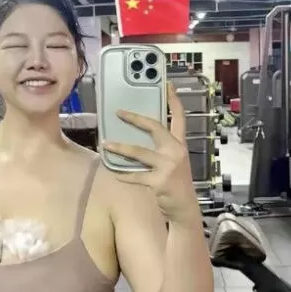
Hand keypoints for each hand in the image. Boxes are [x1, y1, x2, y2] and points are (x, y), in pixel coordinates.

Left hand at [103, 81, 199, 225]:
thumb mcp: (175, 160)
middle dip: (135, 119)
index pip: (179, 117)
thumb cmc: (176, 182)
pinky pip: (135, 175)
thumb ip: (162, 148)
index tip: (168, 83)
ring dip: (120, 148)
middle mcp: (176, 151)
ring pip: (139, 152)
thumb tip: (137, 135)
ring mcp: (168, 166)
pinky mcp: (159, 182)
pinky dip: (122, 174)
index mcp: (180, 144)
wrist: (184, 208)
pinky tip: (113, 172)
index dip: (174, 99)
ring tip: (105, 144)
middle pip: (155, 128)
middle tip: (119, 112)